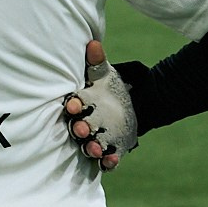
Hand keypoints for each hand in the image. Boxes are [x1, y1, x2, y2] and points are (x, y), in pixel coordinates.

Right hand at [60, 38, 138, 171]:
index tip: (74, 104)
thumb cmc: (110, 88)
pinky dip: (108, 163)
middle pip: (77, 129)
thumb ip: (97, 61)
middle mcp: (85, 124)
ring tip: (96, 148)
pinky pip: (106, 161)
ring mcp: (97, 139)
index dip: (73, 107)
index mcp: (81, 105)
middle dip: (78, 129)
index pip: (73, 106)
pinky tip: (112, 160)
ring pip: (89, 147)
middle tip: (81, 129)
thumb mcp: (105, 74)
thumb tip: (94, 43)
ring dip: (90, 148)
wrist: (134, 104)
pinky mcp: (110, 151)